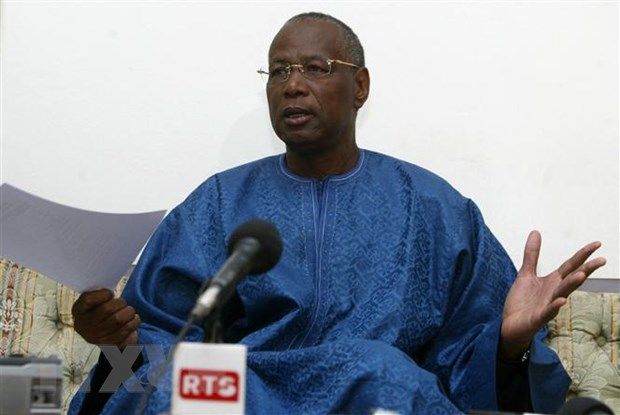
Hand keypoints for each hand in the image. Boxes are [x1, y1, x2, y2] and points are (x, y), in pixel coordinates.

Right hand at [72, 288, 140, 348]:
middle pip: (107, 309)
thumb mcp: (94, 302)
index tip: (110, 293)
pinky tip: (133, 319)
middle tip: (123, 302)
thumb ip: (99, 295)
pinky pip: (127, 329)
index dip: (103, 294)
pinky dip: (134, 321)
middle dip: (120, 302)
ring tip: (129, 310)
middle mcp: (84, 326)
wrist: (104, 335)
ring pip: (118, 319)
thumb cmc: (100, 312)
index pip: (88, 299)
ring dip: (129, 312)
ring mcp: (96, 337)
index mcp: (78, 311)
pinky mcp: (110, 344)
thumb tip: (111, 293)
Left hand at [500, 231, 605, 357]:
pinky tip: (561, 301)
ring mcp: (548, 306)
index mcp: (552, 282)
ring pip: (562, 294)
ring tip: (581, 275)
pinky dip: (554, 307)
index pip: (570, 265)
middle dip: (586, 270)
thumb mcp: (526, 274)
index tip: (597, 244)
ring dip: (571, 285)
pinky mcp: (538, 318)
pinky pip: (548, 312)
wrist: (510, 325)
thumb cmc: (522, 302)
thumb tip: (536, 232)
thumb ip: (532, 255)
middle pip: (571, 279)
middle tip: (601, 260)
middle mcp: (554, 293)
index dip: (583, 255)